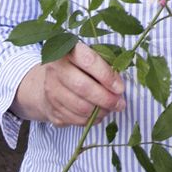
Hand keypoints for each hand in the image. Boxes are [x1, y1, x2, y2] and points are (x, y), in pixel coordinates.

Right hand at [12, 43, 126, 126]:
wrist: (51, 80)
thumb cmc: (78, 68)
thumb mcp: (90, 59)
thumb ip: (105, 67)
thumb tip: (119, 87)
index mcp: (68, 51)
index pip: (89, 61)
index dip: (107, 76)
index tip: (120, 88)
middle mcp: (55, 69)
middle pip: (83, 87)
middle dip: (106, 98)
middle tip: (120, 103)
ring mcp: (51, 90)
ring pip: (80, 107)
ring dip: (100, 111)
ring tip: (111, 109)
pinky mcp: (51, 109)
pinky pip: (75, 119)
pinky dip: (91, 120)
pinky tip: (98, 114)